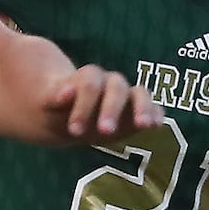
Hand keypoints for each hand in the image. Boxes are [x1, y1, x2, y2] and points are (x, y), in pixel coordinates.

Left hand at [47, 65, 161, 141]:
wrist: (71, 114)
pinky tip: (156, 125)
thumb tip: (61, 96)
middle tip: (104, 130)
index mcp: (88, 78)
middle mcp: (110, 83)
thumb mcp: (51, 103)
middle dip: (111, 109)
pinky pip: (154, 107)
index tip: (73, 127)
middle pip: (116, 87)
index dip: (83, 102)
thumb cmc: (61, 107)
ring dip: (142, 108)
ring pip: (140, 93)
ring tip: (143, 125)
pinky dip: (156, 113)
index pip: (89, 83)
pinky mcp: (139, 110)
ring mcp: (128, 95)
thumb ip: (55, 97)